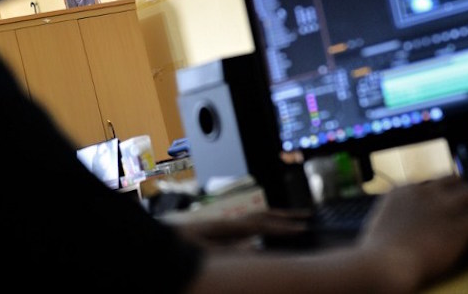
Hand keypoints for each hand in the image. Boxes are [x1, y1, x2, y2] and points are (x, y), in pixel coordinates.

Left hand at [176, 208, 310, 248]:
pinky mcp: (220, 231)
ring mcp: (225, 224)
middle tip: (308, 217)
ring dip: (277, 219)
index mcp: (226, 225)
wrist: (158, 240)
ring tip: (295, 221)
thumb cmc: (176, 245)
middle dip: (286, 216)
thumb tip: (254, 247)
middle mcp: (228, 221)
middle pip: (263, 215)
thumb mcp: (201, 252)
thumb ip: (228, 250)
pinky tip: (269, 234)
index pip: (261, 225)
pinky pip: (248, 228)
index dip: (283, 227)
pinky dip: (263, 227)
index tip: (303, 230)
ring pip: (257, 218)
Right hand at [358, 175, 467, 290]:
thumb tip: (399, 218)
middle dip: (464, 191)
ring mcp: (442, 208)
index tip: (448, 202)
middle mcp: (425, 193)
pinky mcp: (457, 227)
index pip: (430, 183)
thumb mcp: (379, 221)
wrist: (385, 263)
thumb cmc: (376, 251)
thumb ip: (393, 213)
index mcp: (404, 190)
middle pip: (454, 180)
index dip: (442, 193)